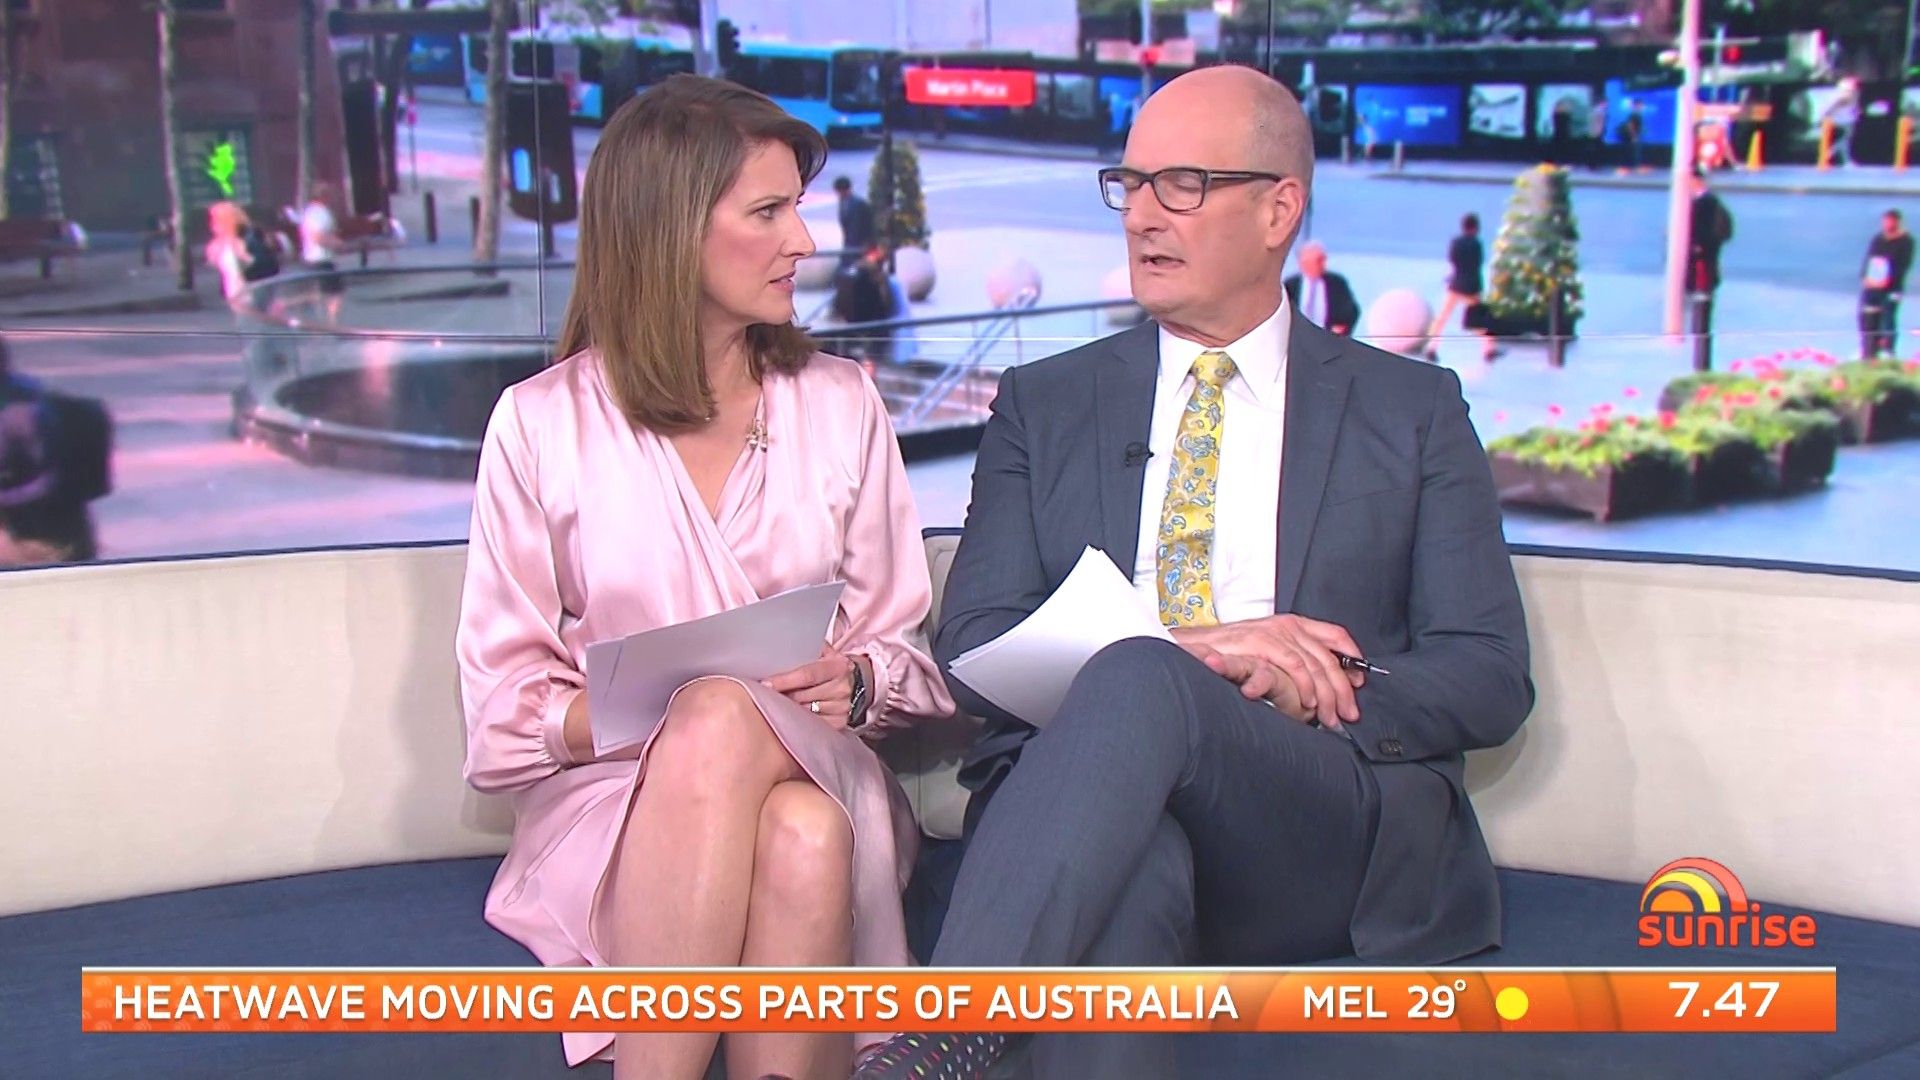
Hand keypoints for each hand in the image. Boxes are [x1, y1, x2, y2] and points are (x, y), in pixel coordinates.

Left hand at [763, 645, 862, 728]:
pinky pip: (813, 724)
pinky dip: (800, 720)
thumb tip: (775, 653)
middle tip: (767, 694)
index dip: (784, 680)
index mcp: (838, 667)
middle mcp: (842, 688)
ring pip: (805, 712)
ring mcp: (842, 707)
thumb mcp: (824, 652)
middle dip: (782, 696)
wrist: (855, 682)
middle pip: (802, 696)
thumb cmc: (831, 666)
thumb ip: (806, 649)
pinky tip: (794, 714)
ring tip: (780, 703)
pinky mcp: (839, 722)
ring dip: (789, 709)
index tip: (766, 684)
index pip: (807, 675)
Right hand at [1172, 613, 1364, 727]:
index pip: (1335, 634)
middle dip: (1344, 689)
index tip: (1360, 682)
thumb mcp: (1267, 651)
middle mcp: (1287, 625)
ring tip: (1330, 717)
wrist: (1194, 647)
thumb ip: (1292, 661)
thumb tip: (1320, 682)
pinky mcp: (1262, 643)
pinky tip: (1309, 704)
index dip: (1353, 658)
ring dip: (1328, 695)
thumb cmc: (1228, 654)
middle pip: (1330, 656)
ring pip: (1316, 664)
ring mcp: (1275, 633)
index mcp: (1291, 624)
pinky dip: (1306, 685)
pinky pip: (1295, 665)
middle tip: (1349, 713)